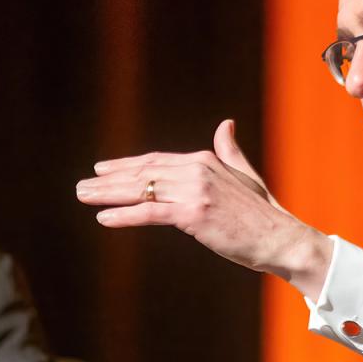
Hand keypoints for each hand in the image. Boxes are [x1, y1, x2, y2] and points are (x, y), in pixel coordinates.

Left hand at [77, 119, 333, 299]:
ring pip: (141, 190)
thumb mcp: (244, 175)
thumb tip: (225, 124)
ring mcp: (195, 191)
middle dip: (108, 180)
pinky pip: (150, 212)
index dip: (125, 165)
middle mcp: (196, 170)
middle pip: (143, 173)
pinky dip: (125, 214)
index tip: (101, 170)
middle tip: (82, 186)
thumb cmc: (263, 213)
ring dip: (108, 195)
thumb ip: (229, 150)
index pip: (155, 161)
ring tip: (83, 198)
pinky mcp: (194, 214)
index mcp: (204, 160)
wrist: (280, 237)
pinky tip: (104, 218)